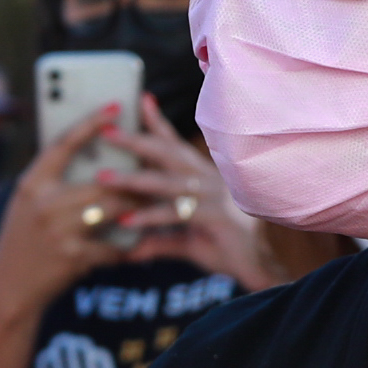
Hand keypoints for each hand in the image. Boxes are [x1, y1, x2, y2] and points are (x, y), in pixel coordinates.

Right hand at [0, 108, 136, 322]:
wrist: (8, 288)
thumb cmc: (24, 240)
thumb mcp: (29, 204)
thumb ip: (56, 182)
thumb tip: (99, 160)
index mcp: (31, 183)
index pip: (64, 143)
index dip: (90, 122)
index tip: (115, 105)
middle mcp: (43, 203)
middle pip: (101, 181)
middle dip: (132, 180)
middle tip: (155, 173)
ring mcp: (58, 230)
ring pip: (113, 210)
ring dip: (136, 209)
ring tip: (153, 205)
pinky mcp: (72, 257)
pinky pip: (112, 245)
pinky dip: (126, 245)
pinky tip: (136, 245)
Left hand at [86, 96, 271, 288]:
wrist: (263, 269)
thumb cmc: (229, 250)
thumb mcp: (188, 243)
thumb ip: (161, 242)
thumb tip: (132, 250)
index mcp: (203, 178)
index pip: (177, 145)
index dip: (158, 122)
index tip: (141, 98)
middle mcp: (209, 180)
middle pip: (168, 153)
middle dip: (136, 140)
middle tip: (105, 130)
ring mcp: (215, 196)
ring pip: (168, 181)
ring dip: (133, 178)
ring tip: (103, 177)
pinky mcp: (217, 217)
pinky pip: (177, 214)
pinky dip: (150, 217)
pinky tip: (127, 222)